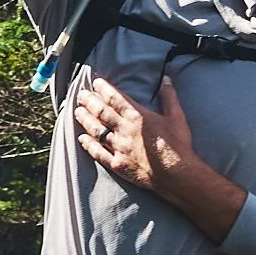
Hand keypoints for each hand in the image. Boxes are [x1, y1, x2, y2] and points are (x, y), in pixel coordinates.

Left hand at [74, 75, 247, 243]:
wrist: (177, 175)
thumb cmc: (178, 146)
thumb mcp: (177, 117)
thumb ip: (169, 97)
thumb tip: (165, 79)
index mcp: (138, 116)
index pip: (115, 98)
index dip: (103, 89)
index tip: (95, 83)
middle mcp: (124, 130)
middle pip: (101, 112)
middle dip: (89, 101)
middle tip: (80, 95)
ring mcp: (119, 148)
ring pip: (96, 130)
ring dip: (85, 120)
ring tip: (77, 112)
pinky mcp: (117, 164)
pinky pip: (98, 153)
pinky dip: (88, 145)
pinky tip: (81, 138)